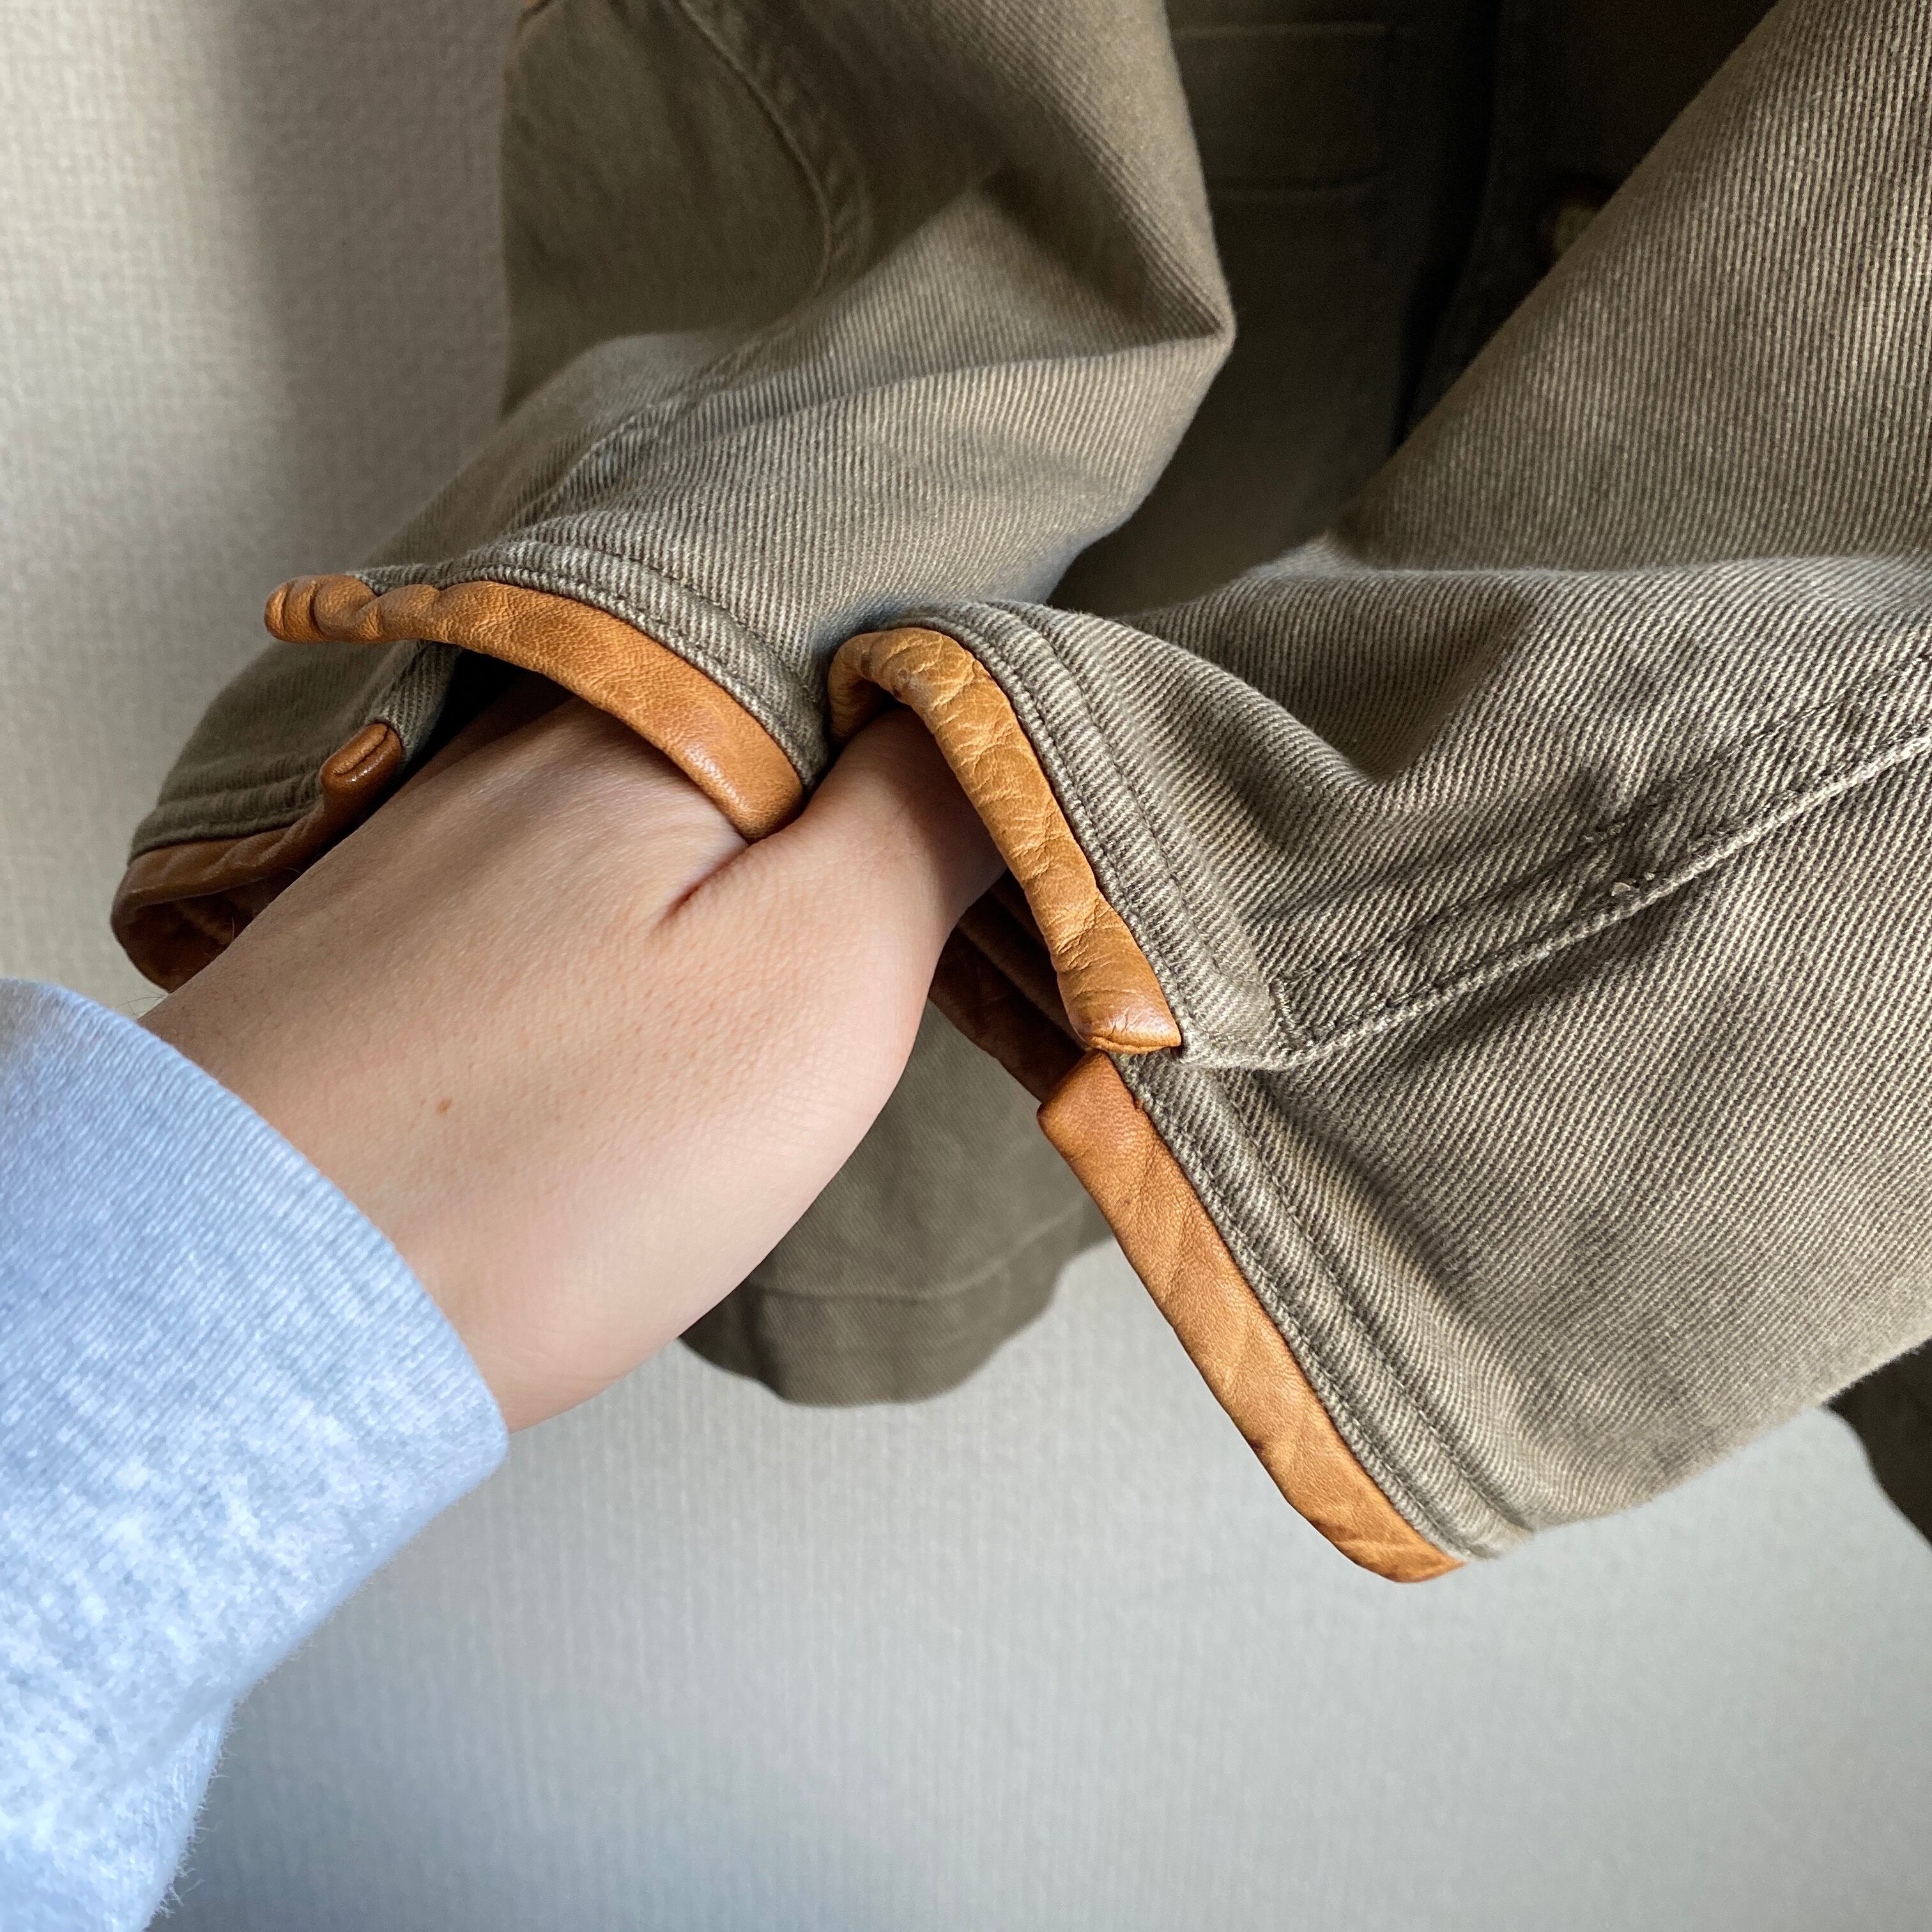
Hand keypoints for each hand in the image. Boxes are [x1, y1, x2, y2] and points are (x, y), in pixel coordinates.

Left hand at [143, 688, 1000, 1429]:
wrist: (258, 1307)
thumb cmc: (551, 1153)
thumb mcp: (815, 972)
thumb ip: (931, 808)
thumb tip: (997, 695)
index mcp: (656, 704)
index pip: (872, 640)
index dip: (968, 733)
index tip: (999, 860)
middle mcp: (537, 726)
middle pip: (775, 721)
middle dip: (865, 815)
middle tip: (907, 952)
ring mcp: (458, 820)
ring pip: (682, 806)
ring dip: (755, 881)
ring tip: (782, 999)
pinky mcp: (415, 920)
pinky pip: (589, 879)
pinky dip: (655, 933)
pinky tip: (653, 1025)